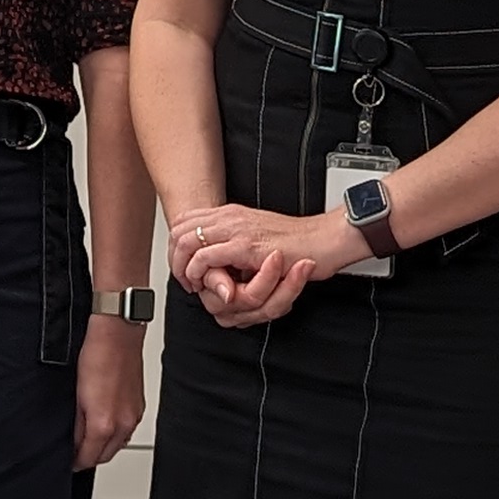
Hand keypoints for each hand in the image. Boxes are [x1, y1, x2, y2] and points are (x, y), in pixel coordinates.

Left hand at [71, 315, 146, 470]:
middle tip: (74, 453)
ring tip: (86, 439)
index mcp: (104, 424)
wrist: (117, 333)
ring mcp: (134, 415)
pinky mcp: (139, 406)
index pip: (88, 459)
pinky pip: (126, 430)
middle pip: (104, 456)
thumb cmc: (96, 355)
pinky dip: (114, 434)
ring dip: (102, 446)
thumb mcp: (74, 393)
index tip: (66, 462)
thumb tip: (72, 439)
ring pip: (118, 445)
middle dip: (88, 457)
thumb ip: (75, 422)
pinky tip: (104, 424)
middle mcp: (123, 423)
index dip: (74, 463)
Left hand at [169, 199, 360, 329]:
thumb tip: (218, 259)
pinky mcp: (245, 246)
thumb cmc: (299, 242)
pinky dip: (199, 273)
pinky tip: (207, 284)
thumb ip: (235, 243)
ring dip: (183, 265)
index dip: (177, 244)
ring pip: (185, 242)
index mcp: (231, 213)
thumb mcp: (258, 236)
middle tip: (183, 277)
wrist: (324, 239)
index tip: (183, 264)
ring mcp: (236, 229)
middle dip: (174, 256)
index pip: (185, 220)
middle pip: (178, 229)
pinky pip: (206, 258)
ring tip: (192, 282)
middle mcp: (230, 217)